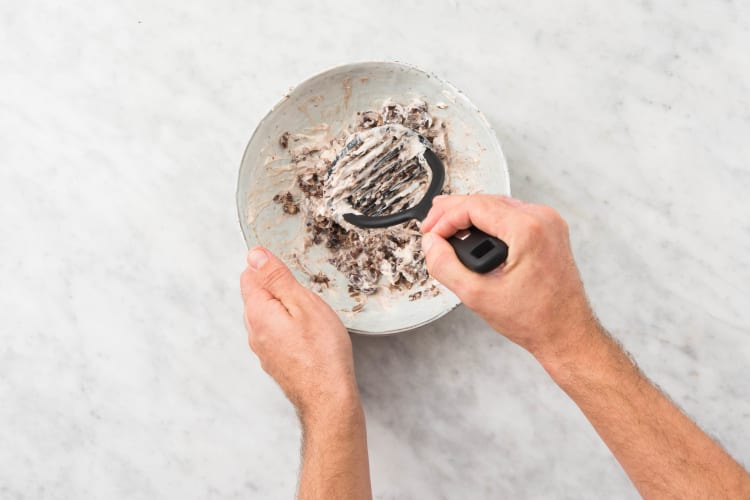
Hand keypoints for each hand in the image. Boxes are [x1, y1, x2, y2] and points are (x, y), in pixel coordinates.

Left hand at [240, 247, 359, 423]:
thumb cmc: (322, 352)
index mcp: (257, 313)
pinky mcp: (275, 361)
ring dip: (285, 309)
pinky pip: (277, 334)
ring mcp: (263, 349)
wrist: (328, 398)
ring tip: (311, 316)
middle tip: (308, 297)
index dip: (270, 269)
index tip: (293, 276)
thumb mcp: (303, 303)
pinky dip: (290, 328)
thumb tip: (254, 255)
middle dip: (279, 289)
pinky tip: (310, 335)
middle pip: (257, 296)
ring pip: (268, 316)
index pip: (249, 276)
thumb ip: (276, 278)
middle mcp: (254, 332)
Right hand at [420, 194, 599, 361]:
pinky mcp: (549, 231)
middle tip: (431, 229)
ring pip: (497, 205)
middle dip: (453, 213)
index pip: (474, 206)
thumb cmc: (535, 319)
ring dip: (469, 216)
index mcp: (528, 229)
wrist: (567, 334)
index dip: (444, 217)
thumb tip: (431, 245)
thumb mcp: (478, 295)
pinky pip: (511, 215)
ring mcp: (549, 223)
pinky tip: (471, 233)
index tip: (430, 235)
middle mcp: (543, 219)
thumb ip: (445, 266)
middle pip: (485, 200)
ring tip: (446, 231)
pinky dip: (488, 222)